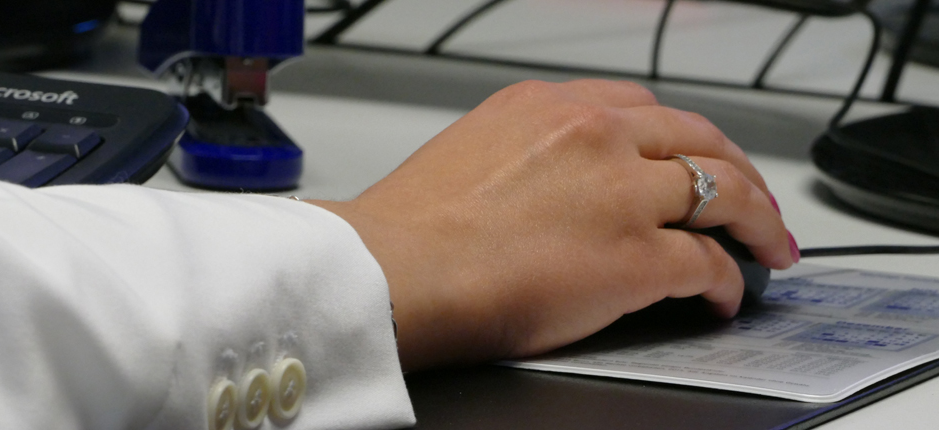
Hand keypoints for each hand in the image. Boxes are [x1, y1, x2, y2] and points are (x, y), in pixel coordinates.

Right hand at [308, 80, 794, 370]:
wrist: (394, 269)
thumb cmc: (414, 226)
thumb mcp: (476, 152)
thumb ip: (534, 155)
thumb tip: (565, 186)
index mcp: (551, 107)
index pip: (645, 109)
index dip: (686, 138)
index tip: (698, 156)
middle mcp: (595, 134)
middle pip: (700, 141)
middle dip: (739, 172)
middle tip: (754, 202)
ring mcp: (623, 191)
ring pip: (725, 192)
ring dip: (756, 222)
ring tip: (768, 246)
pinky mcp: (637, 255)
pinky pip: (708, 263)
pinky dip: (729, 280)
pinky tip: (727, 295)